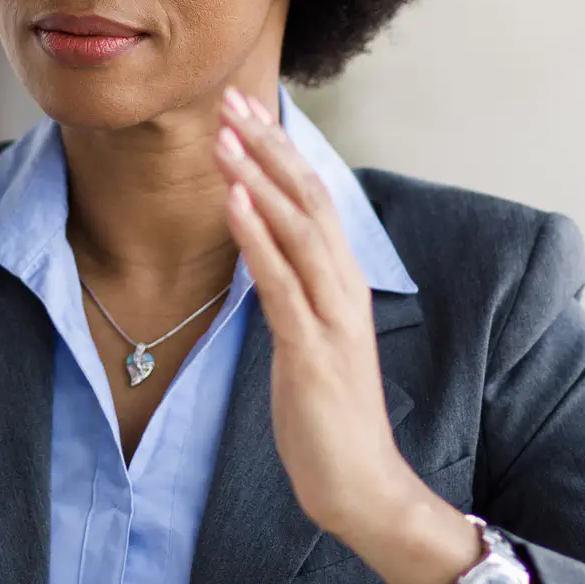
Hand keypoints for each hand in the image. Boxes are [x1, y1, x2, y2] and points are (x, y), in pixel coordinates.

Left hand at [210, 86, 418, 536]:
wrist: (360, 485)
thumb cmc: (328, 416)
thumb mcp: (307, 339)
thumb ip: (292, 292)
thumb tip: (259, 249)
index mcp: (343, 284)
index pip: (313, 200)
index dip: (281, 152)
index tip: (244, 110)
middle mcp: (344, 289)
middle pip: (310, 198)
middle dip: (270, 145)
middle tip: (231, 98)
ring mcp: (332, 318)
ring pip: (299, 228)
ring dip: (259, 177)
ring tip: (224, 135)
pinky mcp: (313, 352)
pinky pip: (281, 283)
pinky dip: (257, 237)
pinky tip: (233, 200)